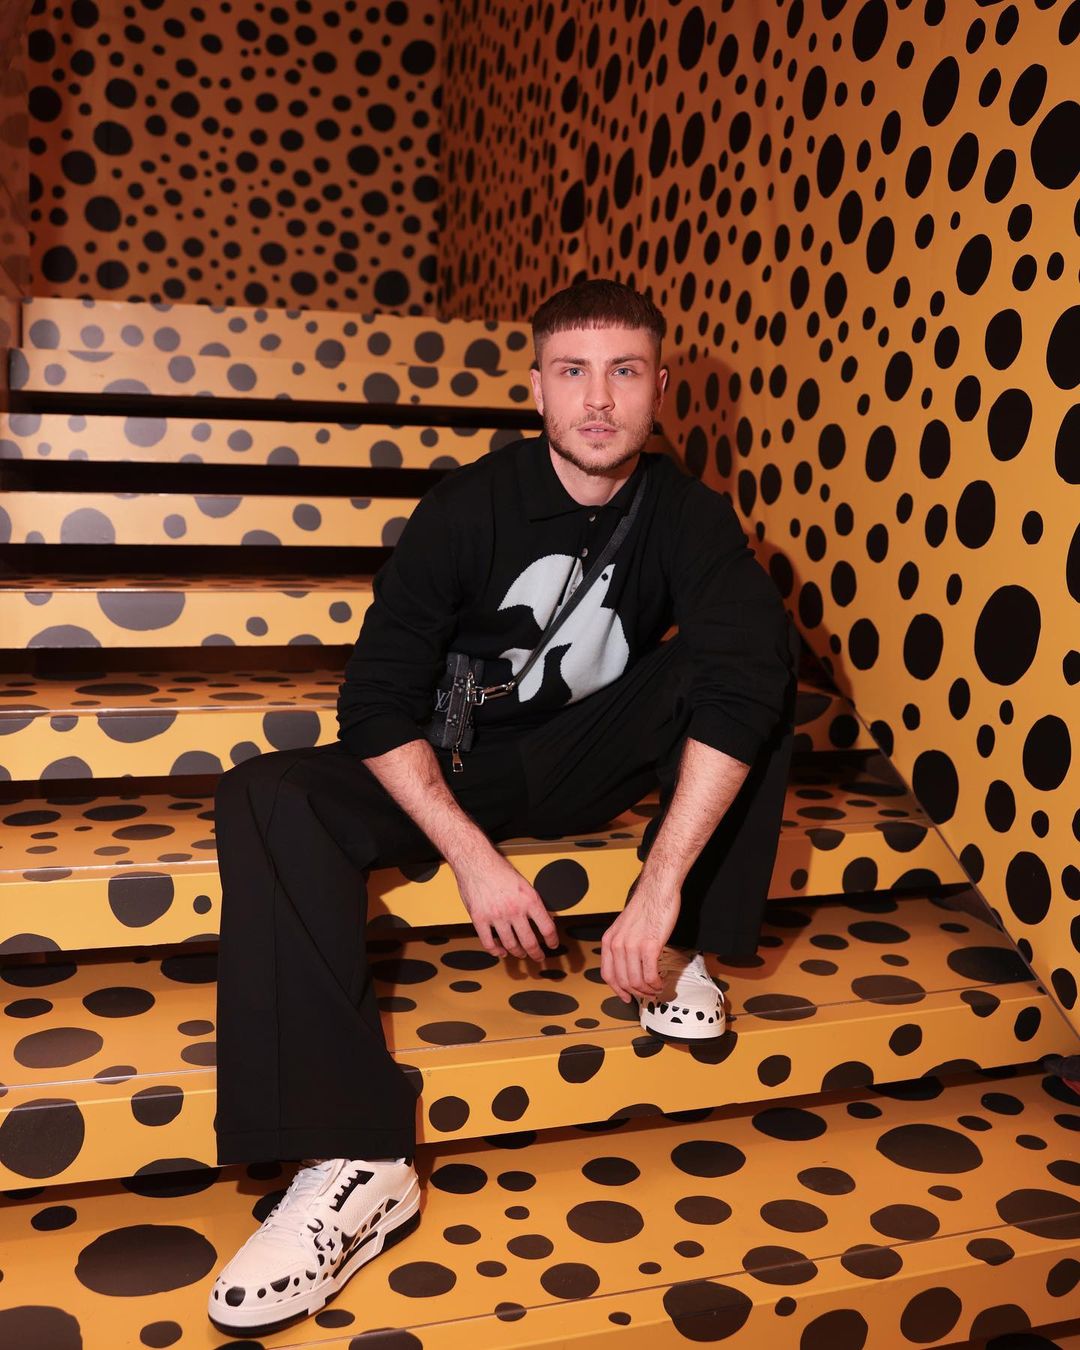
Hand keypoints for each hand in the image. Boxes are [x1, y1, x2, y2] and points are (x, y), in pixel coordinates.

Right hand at [454, 851, 559, 960]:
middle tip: (538, 957)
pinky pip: (488, 943)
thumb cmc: (498, 869)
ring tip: (520, 953)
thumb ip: (532, 902)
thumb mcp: (523, 884)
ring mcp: (496, 916)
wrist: (476, 861)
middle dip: (536, 953)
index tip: (552, 945)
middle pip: (529, 942)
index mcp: (529, 899)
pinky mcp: (479, 919)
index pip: (547, 927)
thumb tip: (544, 918)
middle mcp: (514, 910)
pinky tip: (500, 951)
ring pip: (510, 945)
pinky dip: (496, 951)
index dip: (552, 940)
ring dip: (517, 953)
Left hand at [601, 873, 680, 1002]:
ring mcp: (632, 946)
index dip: (617, 990)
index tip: (626, 997)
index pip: (608, 975)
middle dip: (637, 993)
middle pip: (623, 982)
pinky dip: (656, 984)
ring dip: (648, 990)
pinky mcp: (649, 946)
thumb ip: (622, 945)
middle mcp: (617, 944)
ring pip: (637, 982)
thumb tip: (629, 967)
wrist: (657, 891)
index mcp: (609, 940)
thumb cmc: (645, 907)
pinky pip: (650, 975)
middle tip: (648, 994)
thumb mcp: (624, 927)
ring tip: (656, 989)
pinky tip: (661, 982)